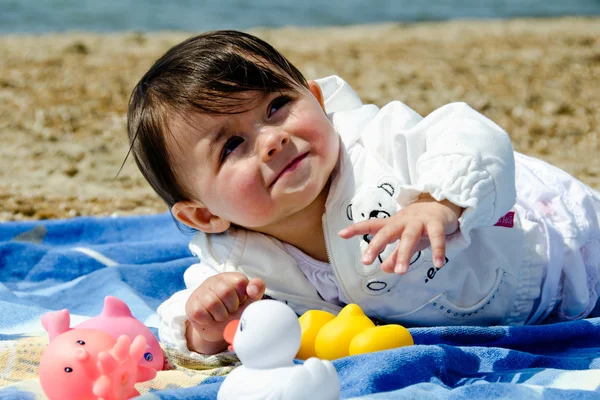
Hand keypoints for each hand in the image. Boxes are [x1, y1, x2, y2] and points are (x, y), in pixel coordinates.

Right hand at [185, 272, 265, 353]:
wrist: (219, 331)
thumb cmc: (236, 312)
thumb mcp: (249, 301)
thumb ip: (256, 290)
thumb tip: (253, 287)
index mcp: (230, 277)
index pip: (240, 282)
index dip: (242, 297)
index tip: (240, 301)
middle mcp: (214, 280)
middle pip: (226, 291)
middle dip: (231, 307)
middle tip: (230, 310)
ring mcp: (200, 291)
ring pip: (212, 303)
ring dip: (220, 315)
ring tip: (220, 315)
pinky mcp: (191, 304)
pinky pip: (200, 313)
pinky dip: (208, 320)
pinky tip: (210, 318)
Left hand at [339, 194, 462, 273]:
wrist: (443, 205)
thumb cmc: (419, 225)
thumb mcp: (404, 240)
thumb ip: (394, 255)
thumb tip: (384, 269)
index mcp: (393, 224)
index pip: (372, 225)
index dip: (356, 229)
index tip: (341, 234)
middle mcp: (403, 221)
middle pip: (387, 232)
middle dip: (376, 246)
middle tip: (366, 261)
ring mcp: (420, 221)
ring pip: (409, 237)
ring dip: (404, 254)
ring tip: (400, 272)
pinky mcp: (436, 224)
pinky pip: (436, 238)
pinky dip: (437, 250)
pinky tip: (438, 264)